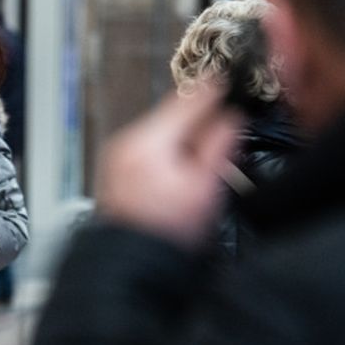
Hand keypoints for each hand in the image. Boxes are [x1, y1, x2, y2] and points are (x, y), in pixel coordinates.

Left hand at [94, 84, 240, 247]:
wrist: (131, 265)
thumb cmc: (169, 232)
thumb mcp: (205, 187)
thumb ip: (219, 144)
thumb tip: (231, 116)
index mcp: (148, 142)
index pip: (187, 102)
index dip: (213, 90)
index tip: (229, 78)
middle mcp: (125, 143)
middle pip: (170, 115)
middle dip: (197, 118)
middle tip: (224, 121)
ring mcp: (115, 156)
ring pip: (158, 131)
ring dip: (181, 134)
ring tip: (203, 150)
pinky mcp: (113, 170)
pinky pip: (146, 147)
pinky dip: (165, 150)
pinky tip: (179, 167)